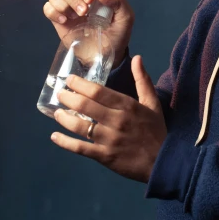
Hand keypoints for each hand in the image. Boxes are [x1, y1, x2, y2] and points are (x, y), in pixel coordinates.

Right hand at [43, 0, 134, 67]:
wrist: (105, 56)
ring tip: (76, 17)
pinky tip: (65, 21)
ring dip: (63, 3)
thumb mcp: (126, 17)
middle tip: (84, 11)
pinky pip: (47, 8)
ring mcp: (67, 8)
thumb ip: (118, 0)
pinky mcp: (58, 20)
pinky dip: (54, 12)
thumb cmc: (117, 35)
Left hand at [50, 55, 166, 182]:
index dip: (80, 85)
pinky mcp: (104, 156)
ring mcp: (109, 140)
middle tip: (60, 93)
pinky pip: (81, 148)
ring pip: (80, 127)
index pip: (98, 92)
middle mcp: (116, 121)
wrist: (163, 161)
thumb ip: (143, 80)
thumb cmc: (156, 130)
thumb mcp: (153, 102)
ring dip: (64, 118)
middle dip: (68, 98)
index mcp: (127, 106)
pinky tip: (55, 137)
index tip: (69, 80)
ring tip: (57, 112)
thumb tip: (136, 58)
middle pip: (86, 107)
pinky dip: (65, 143)